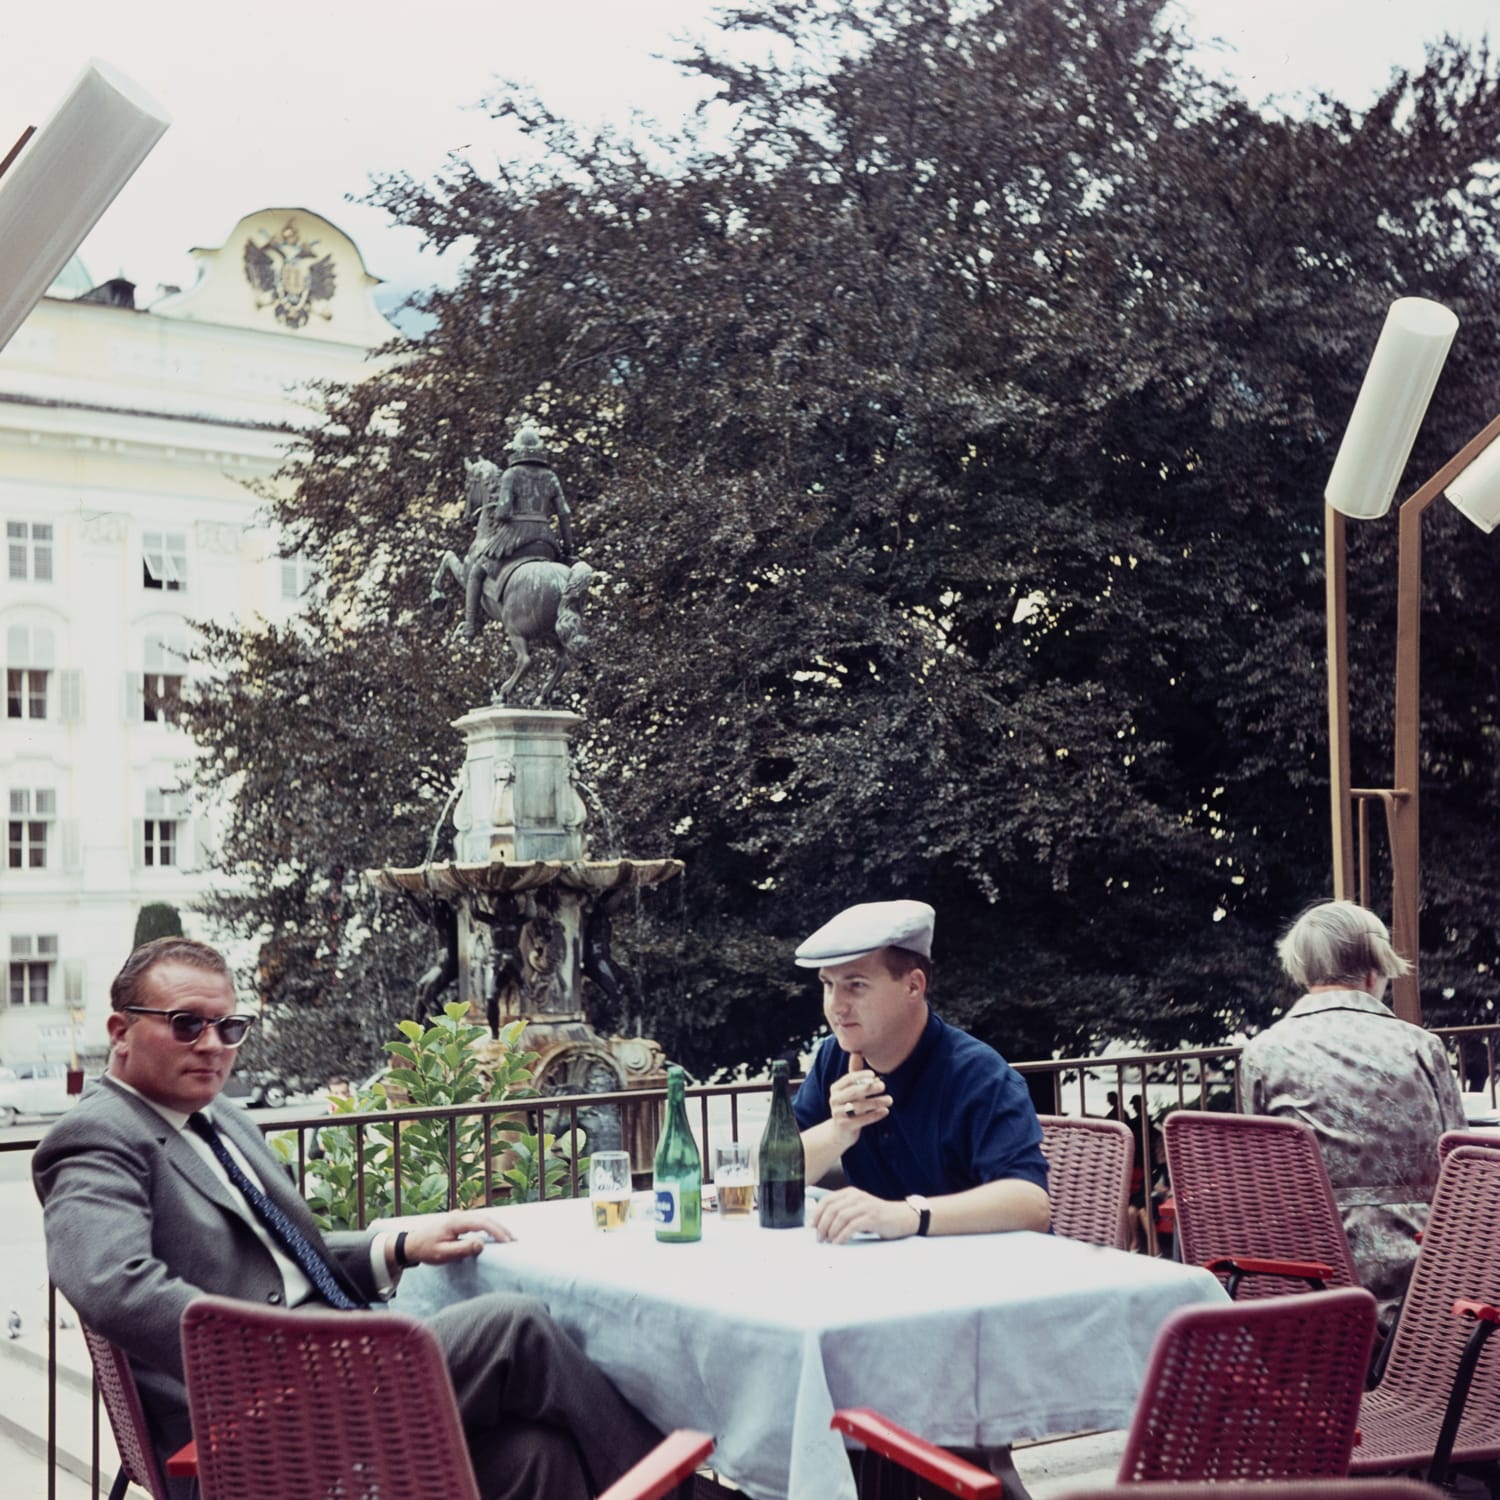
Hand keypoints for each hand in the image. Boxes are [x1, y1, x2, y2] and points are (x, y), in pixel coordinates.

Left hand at [391, 1208, 515, 1267]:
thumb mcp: (443, 1253)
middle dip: (501, 1228)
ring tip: (508, 1237)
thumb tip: (482, 1244)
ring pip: (483, 1218)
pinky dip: (489, 1226)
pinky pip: (477, 1221)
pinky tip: (494, 1234)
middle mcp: (459, 1215)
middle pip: (486, 1218)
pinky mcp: (458, 1220)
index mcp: (456, 1221)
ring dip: (496, 1227)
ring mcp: (459, 1216)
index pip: (482, 1223)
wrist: (411, 1244)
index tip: (508, 1242)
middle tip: (514, 1240)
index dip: (497, 1231)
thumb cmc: (426, 1250)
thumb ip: (463, 1249)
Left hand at [810, 1187, 920, 1243]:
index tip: (811, 1226)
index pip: (827, 1200)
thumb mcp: (858, 1209)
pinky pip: (852, 1226)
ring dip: (831, 1231)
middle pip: (832, 1209)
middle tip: (819, 1237)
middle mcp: (857, 1197)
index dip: (817, 1214)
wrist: (902, 1217)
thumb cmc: (878, 1216)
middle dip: (822, 1225)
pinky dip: (842, 1235)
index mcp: (851, 1193)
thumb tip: (822, 1225)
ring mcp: (865, 1206)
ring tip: (828, 1241)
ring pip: (840, 1216)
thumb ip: (843, 1212)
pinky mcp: (872, 1217)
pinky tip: (838, 1242)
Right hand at [828, 1052, 891, 1141]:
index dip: (860, 1076)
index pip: (848, 1079)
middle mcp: (834, 1100)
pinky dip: (875, 1115)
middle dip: (869, 1088)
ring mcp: (838, 1114)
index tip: (874, 1075)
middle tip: (883, 1086)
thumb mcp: (849, 1090)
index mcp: (835, 1089)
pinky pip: (862, 1120)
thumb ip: (854, 1073)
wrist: (839, 1132)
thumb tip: (857, 1052)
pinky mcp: (845, 1126)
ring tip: (890, 1100)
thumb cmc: (848, 1106)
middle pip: (854, 1092)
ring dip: (876, 1102)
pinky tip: (885, 1111)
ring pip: (860, 1106)